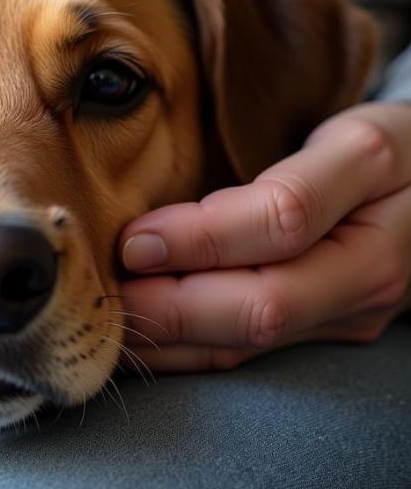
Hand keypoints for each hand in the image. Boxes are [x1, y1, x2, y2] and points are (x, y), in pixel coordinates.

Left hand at [117, 101, 410, 372]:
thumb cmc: (394, 151)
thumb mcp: (356, 137)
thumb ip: (289, 175)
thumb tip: (188, 217)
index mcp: (376, 202)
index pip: (282, 224)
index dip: (201, 236)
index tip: (133, 240)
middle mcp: (367, 273)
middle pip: (262, 305)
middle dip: (173, 307)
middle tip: (106, 294)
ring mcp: (348, 314)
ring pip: (250, 341)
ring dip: (172, 339)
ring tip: (107, 328)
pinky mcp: (327, 332)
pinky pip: (251, 351)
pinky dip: (190, 351)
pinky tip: (143, 344)